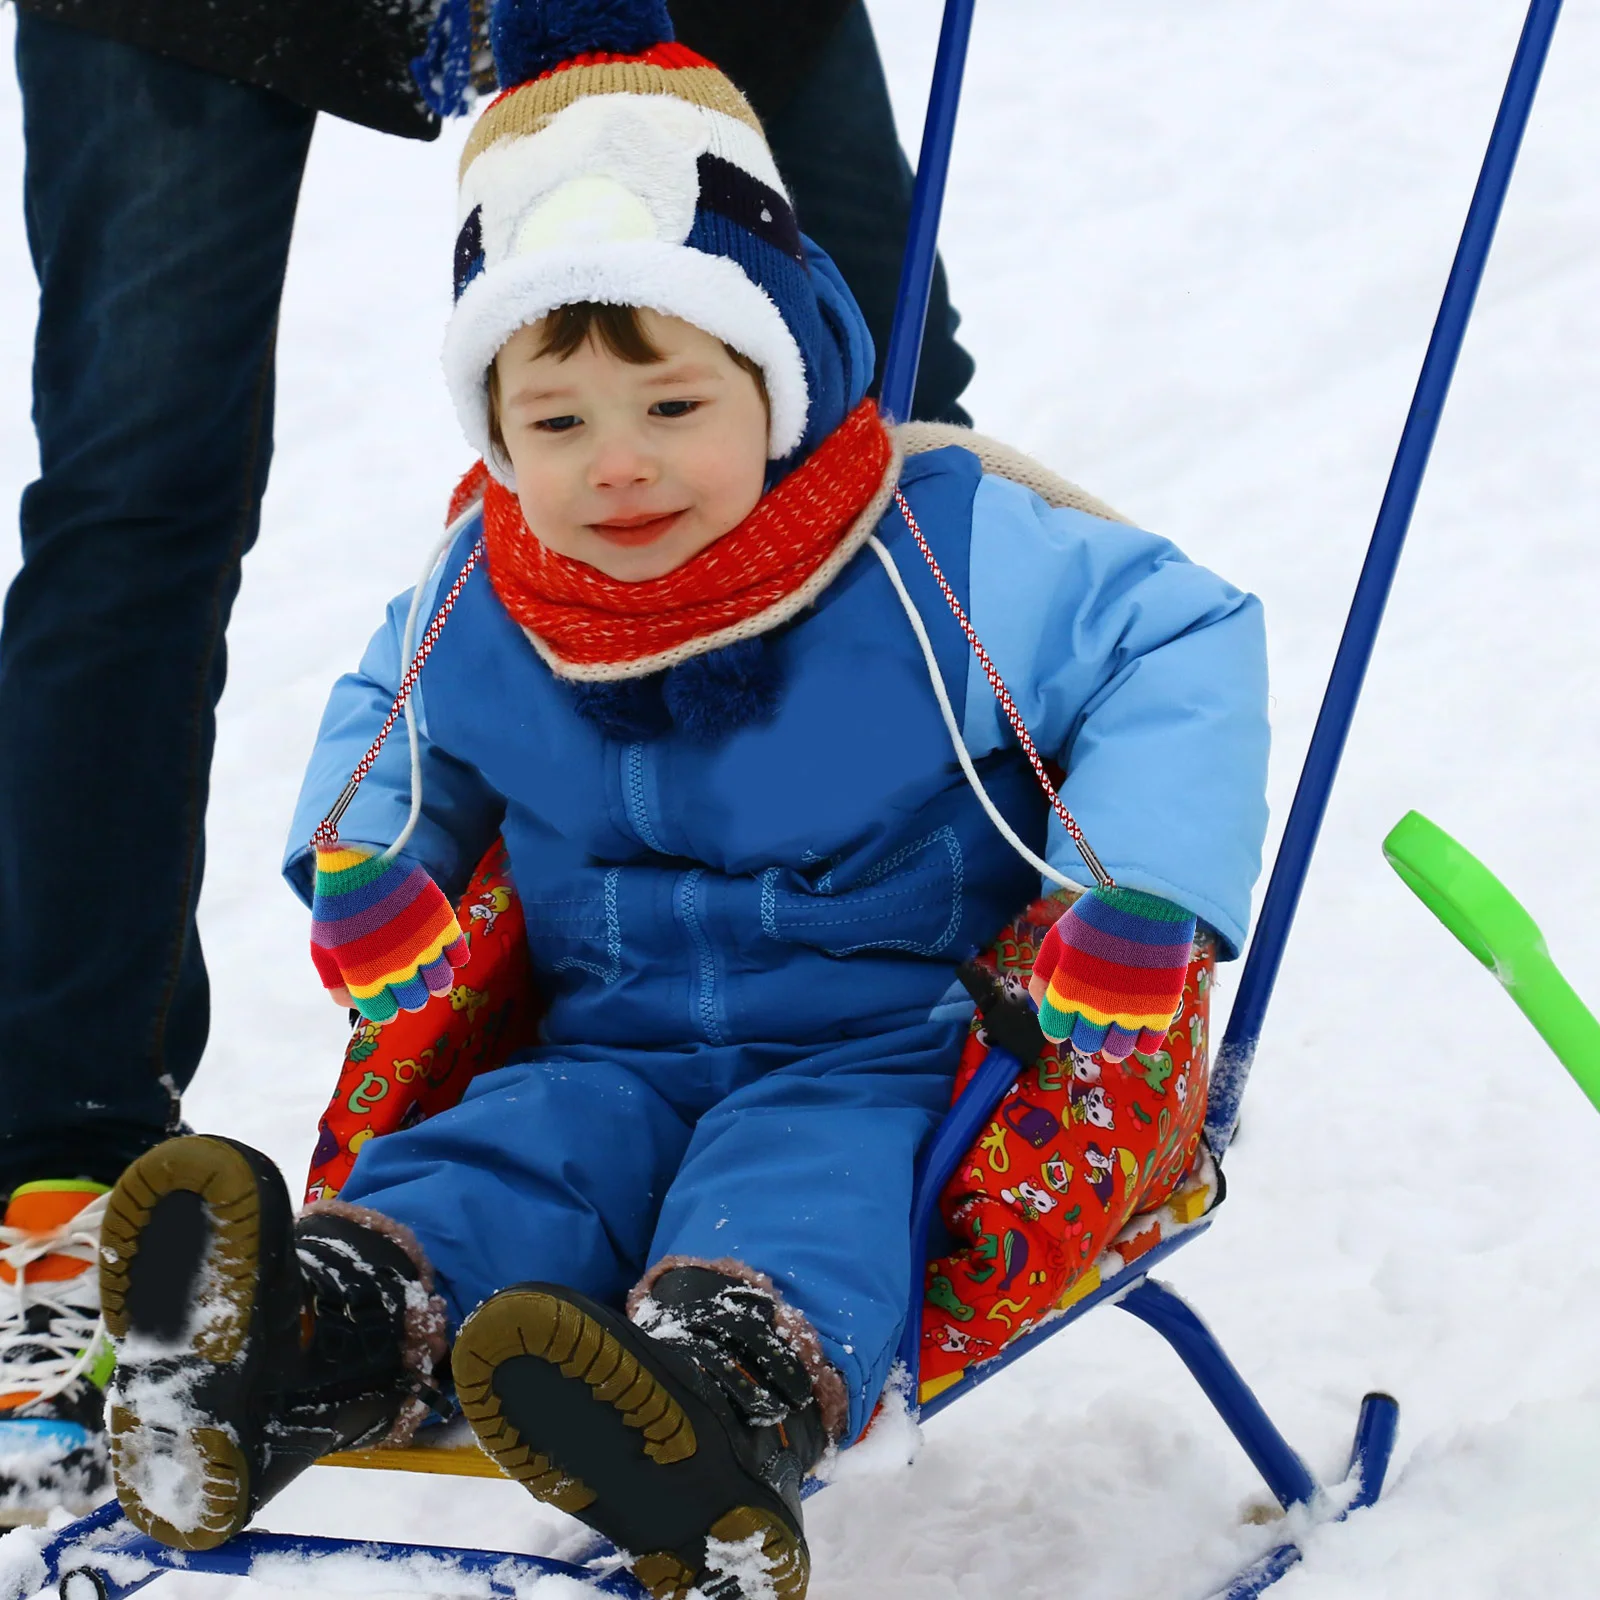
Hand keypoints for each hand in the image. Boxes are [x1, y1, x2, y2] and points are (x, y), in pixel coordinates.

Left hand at [310, 847, 468, 1023]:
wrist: (361, 861)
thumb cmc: (338, 906)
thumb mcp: (322, 948)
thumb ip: (336, 983)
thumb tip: (354, 1004)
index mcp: (365, 977)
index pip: (384, 1013)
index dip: (385, 1007)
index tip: (386, 998)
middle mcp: (398, 968)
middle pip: (415, 1002)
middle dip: (410, 996)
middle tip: (406, 981)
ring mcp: (424, 948)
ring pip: (441, 985)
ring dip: (435, 983)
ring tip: (426, 970)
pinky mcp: (443, 927)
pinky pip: (459, 957)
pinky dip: (454, 960)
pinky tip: (442, 952)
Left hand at [1029, 886, 1194, 1060]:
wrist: (1148, 898)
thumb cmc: (1098, 915)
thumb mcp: (1058, 938)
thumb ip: (1043, 976)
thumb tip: (1040, 1007)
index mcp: (1066, 991)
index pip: (1054, 1030)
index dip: (1058, 1023)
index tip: (1066, 1013)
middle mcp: (1095, 1008)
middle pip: (1083, 1044)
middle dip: (1084, 1031)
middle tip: (1093, 1013)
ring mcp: (1130, 1013)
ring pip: (1115, 1053)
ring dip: (1110, 1045)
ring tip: (1113, 1027)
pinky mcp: (1160, 1011)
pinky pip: (1147, 1047)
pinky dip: (1140, 1042)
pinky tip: (1138, 1025)